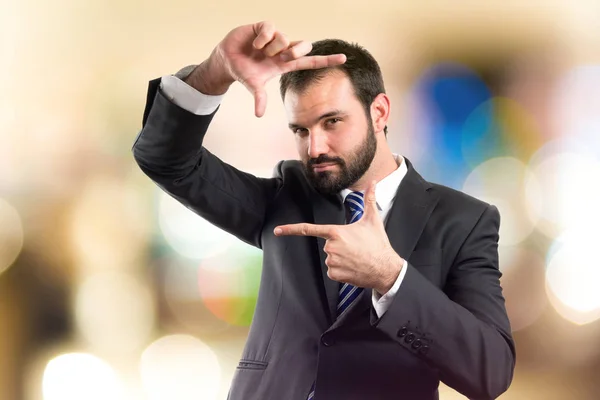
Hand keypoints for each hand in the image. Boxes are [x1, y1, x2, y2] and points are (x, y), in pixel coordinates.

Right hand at [186, 21, 346, 116]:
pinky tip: (255, 44)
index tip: (344, 59)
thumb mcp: (253, 85)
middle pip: (303, 46)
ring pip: (284, 39)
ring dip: (271, 48)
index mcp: (285, 63)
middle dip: (297, 51)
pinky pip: (270, 30)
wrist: (227, 59)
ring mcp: (275, 37)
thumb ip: (259, 97)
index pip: (310, 62)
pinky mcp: (264, 27)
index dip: (326, 60)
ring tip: (259, 52)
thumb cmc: (244, 71)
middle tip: (283, 57)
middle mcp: (283, 49)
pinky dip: (262, 39)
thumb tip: (258, 115)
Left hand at [274, 181, 403, 293]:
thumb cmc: (378, 243)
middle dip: (339, 245)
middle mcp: (331, 247)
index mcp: (335, 232)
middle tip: (356, 247)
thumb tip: (374, 182)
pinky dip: (342, 270)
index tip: (277, 230)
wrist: (385, 268)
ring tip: (357, 257)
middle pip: (328, 244)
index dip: (291, 229)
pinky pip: (333, 271)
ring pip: (330, 258)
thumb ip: (369, 199)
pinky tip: (354, 268)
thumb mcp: (373, 220)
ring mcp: (331, 262)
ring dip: (341, 258)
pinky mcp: (335, 274)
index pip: (309, 229)